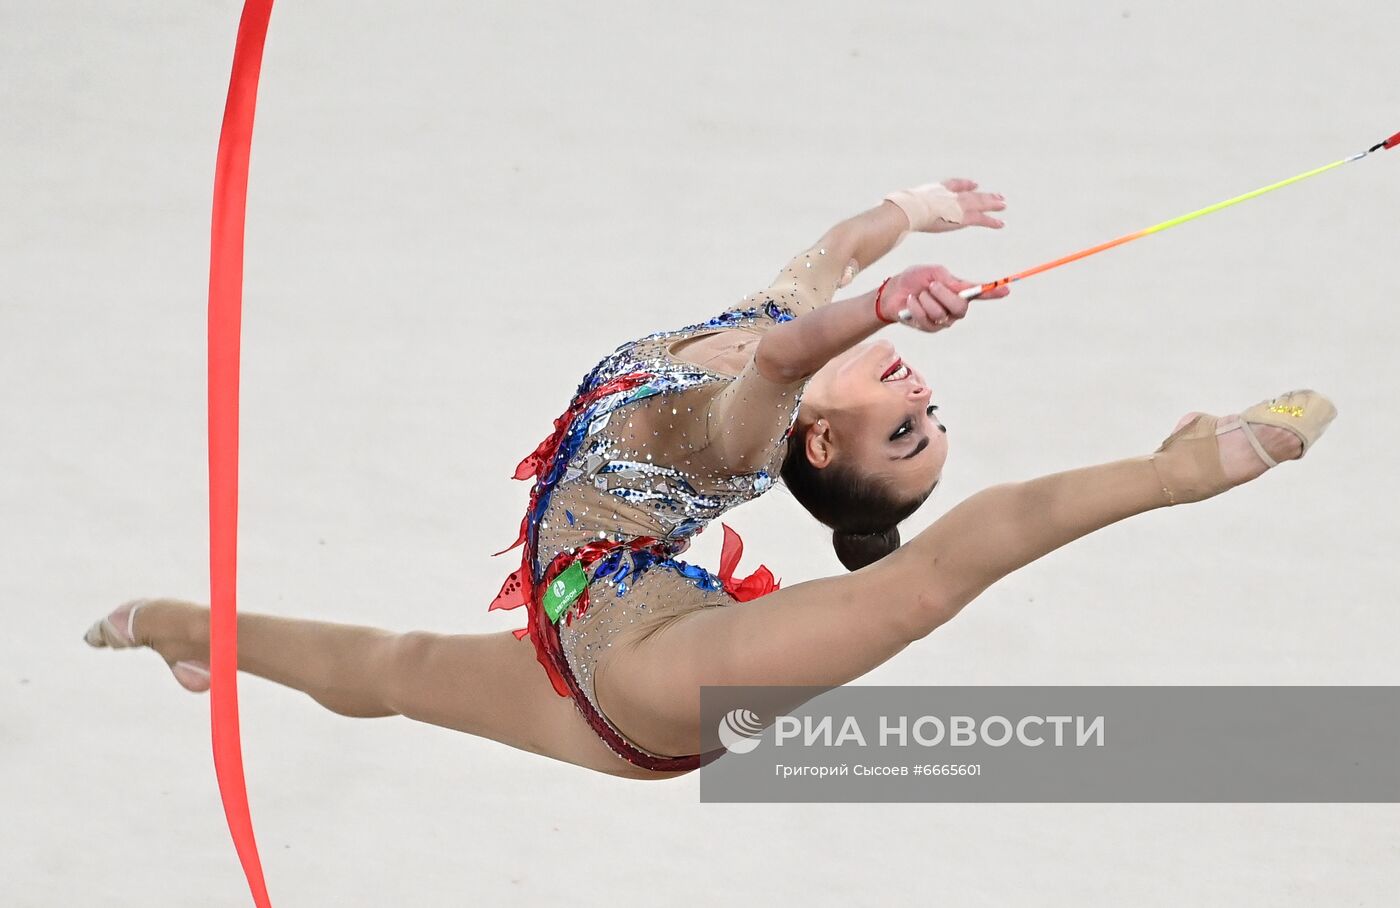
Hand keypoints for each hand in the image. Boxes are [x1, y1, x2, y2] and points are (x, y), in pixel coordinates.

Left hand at [877, 264, 1010, 331]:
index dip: (993, 292)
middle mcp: (955, 308)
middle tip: (932, 285)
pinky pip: (926, 319)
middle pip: (961, 308)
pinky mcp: (929, 328)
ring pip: (941, 314)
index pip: (980, 293)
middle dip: (944, 295)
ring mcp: (943, 320)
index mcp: (959, 291)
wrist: (892, 292)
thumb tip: (964, 287)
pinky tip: (911, 301)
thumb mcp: (933, 273)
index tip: (1006, 289)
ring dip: (926, 300)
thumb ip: (948, 280)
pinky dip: (916, 307)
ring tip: (918, 294)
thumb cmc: (915, 279)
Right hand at [884, 178, 1006, 233]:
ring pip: (979, 203)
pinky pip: (981, 219)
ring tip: (1004, 205)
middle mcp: (948, 194)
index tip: (974, 184)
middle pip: (970, 193)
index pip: (953, 184)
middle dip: (983, 195)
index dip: (964, 185)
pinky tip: (1001, 224)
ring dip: (992, 204)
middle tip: (998, 196)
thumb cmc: (898, 211)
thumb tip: (883, 217)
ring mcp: (955, 204)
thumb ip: (896, 212)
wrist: (907, 210)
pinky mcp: (961, 217)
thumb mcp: (897, 208)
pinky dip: (991, 222)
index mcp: (935, 190)